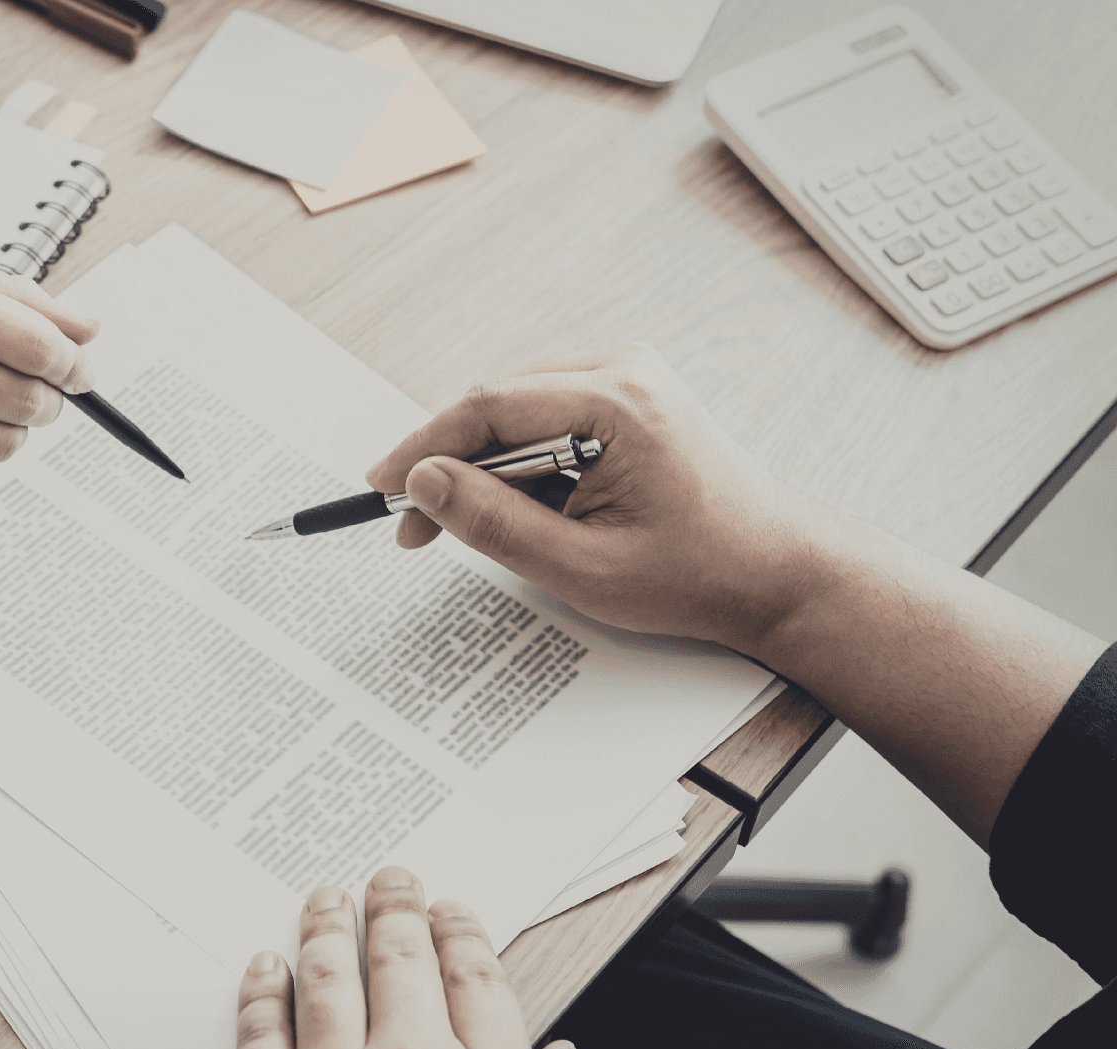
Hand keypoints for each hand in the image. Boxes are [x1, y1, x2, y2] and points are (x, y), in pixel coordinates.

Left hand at [235, 867, 574, 1048]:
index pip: (478, 980)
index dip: (462, 934)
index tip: (450, 911)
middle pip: (404, 960)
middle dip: (396, 910)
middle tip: (390, 880)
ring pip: (330, 977)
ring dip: (327, 929)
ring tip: (327, 899)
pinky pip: (263, 1033)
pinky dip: (263, 992)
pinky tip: (266, 966)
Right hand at [365, 344, 833, 651]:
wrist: (774, 573)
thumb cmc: (696, 574)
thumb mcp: (582, 568)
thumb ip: (494, 523)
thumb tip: (424, 482)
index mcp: (618, 403)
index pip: (488, 406)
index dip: (423, 448)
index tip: (379, 487)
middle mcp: (624, 369)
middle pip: (497, 404)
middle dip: (450, 466)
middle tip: (415, 528)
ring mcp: (628, 376)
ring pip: (516, 412)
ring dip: (486, 468)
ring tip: (484, 530)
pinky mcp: (627, 395)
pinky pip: (545, 418)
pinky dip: (522, 463)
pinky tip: (532, 511)